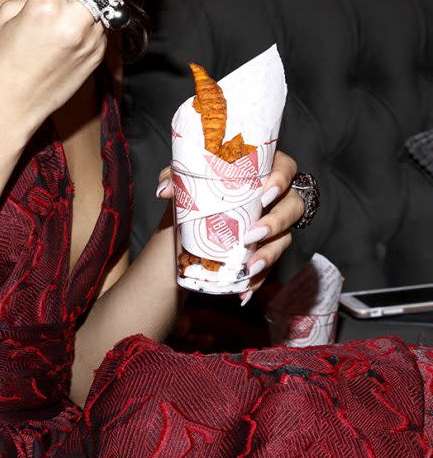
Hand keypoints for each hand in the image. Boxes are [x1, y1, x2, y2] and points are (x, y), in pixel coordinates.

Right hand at [0, 0, 129, 134]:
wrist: (9, 106)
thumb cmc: (0, 61)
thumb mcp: (9, 14)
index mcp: (45, 6)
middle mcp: (74, 22)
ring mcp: (91, 42)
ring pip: (111, 3)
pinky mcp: (97, 57)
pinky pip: (104, 26)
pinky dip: (98, 15)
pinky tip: (80, 19)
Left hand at [155, 150, 304, 304]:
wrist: (191, 221)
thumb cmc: (198, 189)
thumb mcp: (186, 179)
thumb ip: (175, 177)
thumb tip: (165, 191)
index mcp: (262, 171)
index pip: (286, 167)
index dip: (282, 179)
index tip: (265, 193)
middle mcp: (275, 197)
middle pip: (294, 205)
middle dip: (277, 221)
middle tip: (252, 234)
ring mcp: (275, 224)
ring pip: (286, 237)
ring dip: (270, 253)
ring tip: (250, 266)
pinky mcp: (267, 248)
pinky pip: (271, 264)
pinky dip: (258, 279)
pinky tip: (244, 290)